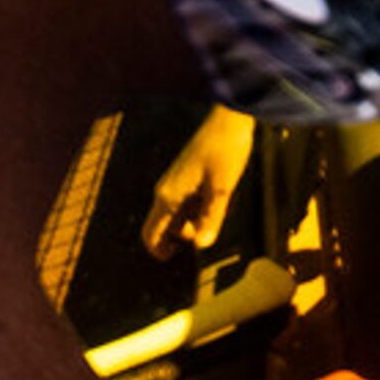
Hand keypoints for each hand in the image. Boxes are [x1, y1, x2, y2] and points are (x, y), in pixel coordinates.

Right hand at [142, 107, 258, 258]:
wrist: (229, 120)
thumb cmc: (225, 151)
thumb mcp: (221, 190)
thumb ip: (210, 218)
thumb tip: (201, 245)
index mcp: (168, 196)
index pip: (150, 235)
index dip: (159, 252)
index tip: (179, 259)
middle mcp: (166, 191)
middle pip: (164, 229)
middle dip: (181, 240)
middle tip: (209, 234)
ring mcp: (175, 184)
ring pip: (176, 218)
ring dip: (193, 226)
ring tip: (217, 214)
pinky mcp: (186, 179)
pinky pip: (186, 205)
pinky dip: (198, 212)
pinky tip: (217, 204)